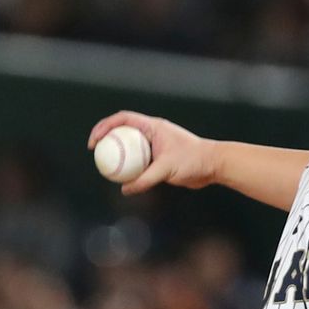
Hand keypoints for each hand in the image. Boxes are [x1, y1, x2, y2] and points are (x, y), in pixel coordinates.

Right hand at [87, 112, 219, 196]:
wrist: (214, 166)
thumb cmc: (194, 161)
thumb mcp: (167, 169)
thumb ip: (145, 179)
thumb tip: (125, 189)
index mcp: (153, 126)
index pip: (122, 119)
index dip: (104, 127)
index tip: (95, 141)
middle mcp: (153, 132)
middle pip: (123, 131)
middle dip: (106, 139)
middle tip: (96, 154)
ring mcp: (156, 145)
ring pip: (131, 146)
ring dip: (118, 154)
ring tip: (106, 166)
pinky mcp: (160, 158)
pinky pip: (140, 160)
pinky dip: (130, 166)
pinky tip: (123, 179)